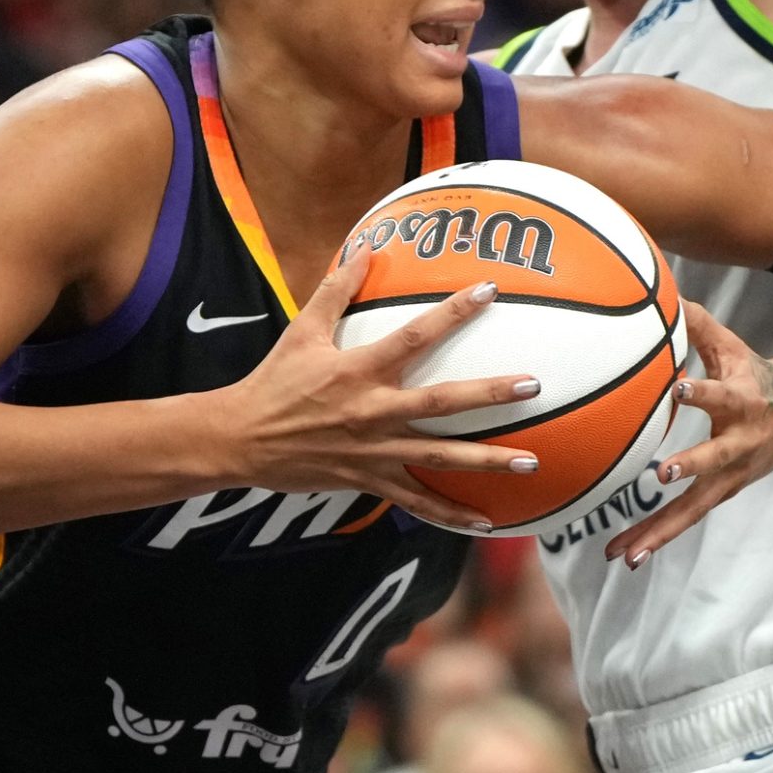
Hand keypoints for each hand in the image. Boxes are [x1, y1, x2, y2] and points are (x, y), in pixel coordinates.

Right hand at [222, 246, 542, 531]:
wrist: (241, 440)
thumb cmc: (274, 381)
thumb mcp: (302, 330)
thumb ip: (335, 289)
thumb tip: (364, 250)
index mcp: (359, 370)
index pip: (415, 335)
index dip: (453, 312)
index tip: (489, 291)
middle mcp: (372, 411)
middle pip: (441, 403)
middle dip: (489, 395)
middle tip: (532, 386)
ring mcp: (374, 451)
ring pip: (439, 459)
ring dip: (487, 462)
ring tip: (531, 462)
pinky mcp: (369, 481)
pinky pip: (416, 502)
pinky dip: (450, 514)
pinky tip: (485, 522)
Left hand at [606, 304, 772, 566]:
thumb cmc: (756, 374)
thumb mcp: (732, 347)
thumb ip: (697, 324)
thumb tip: (664, 292)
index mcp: (742, 402)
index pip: (721, 395)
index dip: (701, 392)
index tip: (678, 387)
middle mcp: (739, 443)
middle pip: (713, 460)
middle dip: (690, 466)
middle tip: (662, 475)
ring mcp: (732, 474)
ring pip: (694, 506)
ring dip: (660, 529)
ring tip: (624, 553)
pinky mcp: (722, 492)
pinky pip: (687, 519)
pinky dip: (657, 538)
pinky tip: (626, 556)